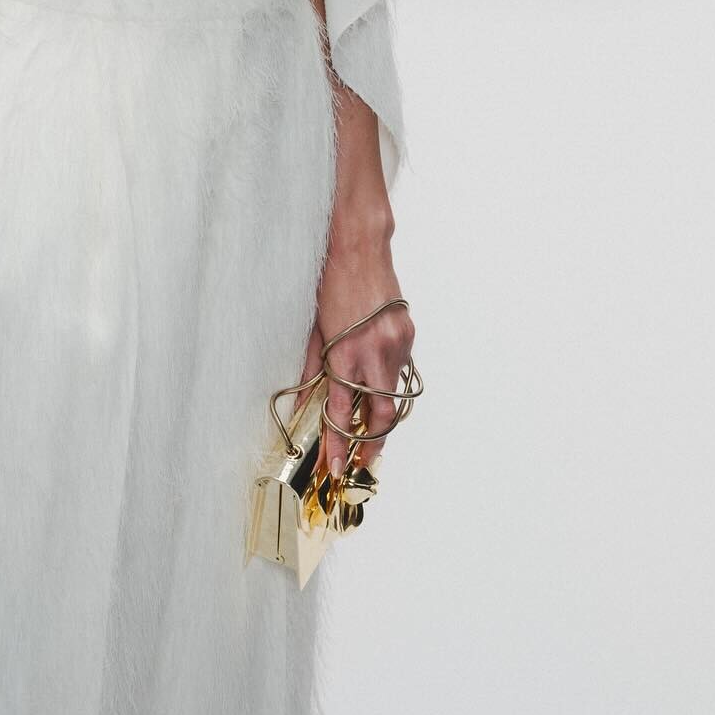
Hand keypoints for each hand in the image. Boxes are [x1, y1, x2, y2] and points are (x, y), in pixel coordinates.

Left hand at [298, 226, 415, 477]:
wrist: (359, 247)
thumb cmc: (331, 283)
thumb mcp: (314, 327)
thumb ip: (312, 368)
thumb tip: (306, 402)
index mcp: (344, 352)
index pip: (343, 412)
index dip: (340, 444)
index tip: (339, 467)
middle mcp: (373, 352)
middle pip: (381, 415)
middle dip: (373, 443)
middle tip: (363, 459)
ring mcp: (396, 344)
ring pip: (394, 393)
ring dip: (382, 412)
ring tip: (370, 424)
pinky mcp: (408, 334)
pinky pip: (400, 368)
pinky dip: (388, 378)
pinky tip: (376, 371)